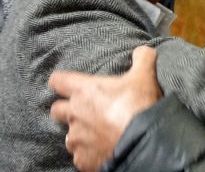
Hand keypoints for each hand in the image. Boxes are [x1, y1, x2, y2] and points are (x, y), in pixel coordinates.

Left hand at [49, 46, 161, 171]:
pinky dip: (89, 153)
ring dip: (80, 133)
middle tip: (86, 109)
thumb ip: (142, 58)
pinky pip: (80, 155)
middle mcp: (75, 114)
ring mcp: (77, 139)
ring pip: (69, 135)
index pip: (58, 80)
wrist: (142, 142)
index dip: (62, 81)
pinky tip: (103, 149)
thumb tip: (142, 49)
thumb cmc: (138, 106)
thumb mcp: (145, 76)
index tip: (69, 83)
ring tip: (98, 133)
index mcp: (84, 91)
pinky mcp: (82, 159)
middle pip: (56, 110)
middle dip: (66, 109)